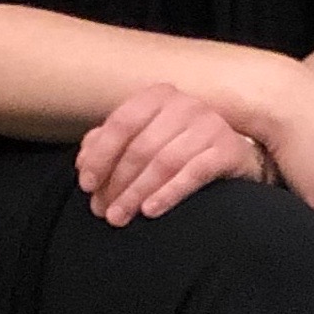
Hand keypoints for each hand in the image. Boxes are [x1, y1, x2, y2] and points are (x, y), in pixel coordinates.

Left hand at [76, 84, 266, 224]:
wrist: (230, 156)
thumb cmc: (179, 147)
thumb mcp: (143, 139)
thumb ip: (110, 144)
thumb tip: (83, 161)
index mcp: (159, 96)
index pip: (122, 122)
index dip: (101, 155)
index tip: (87, 185)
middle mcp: (186, 104)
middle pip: (142, 146)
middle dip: (117, 182)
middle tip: (104, 211)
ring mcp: (210, 125)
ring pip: (165, 161)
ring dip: (137, 192)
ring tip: (120, 217)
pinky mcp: (229, 149)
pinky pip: (195, 172)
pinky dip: (170, 192)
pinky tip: (151, 210)